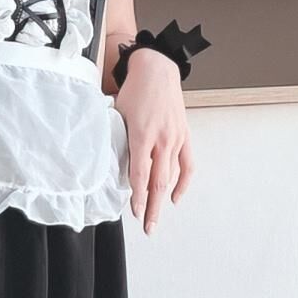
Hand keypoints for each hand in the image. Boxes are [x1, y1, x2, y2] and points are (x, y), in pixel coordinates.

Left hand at [113, 54, 195, 233]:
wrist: (157, 70)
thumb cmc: (133, 92)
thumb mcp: (117, 116)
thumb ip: (116, 141)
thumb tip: (110, 166)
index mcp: (141, 135)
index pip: (139, 175)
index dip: (137, 197)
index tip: (134, 212)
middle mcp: (161, 140)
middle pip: (157, 182)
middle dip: (151, 207)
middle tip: (147, 227)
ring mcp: (175, 139)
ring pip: (171, 177)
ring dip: (162, 200)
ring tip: (155, 218)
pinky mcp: (184, 136)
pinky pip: (187, 165)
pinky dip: (182, 183)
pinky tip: (174, 197)